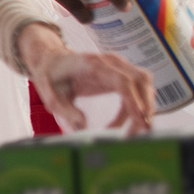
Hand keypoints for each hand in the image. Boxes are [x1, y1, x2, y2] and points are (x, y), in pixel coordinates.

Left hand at [18, 23, 155, 132]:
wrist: (53, 60)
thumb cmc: (50, 73)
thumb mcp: (47, 91)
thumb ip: (62, 108)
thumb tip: (81, 126)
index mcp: (93, 64)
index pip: (122, 80)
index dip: (134, 100)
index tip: (140, 119)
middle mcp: (110, 62)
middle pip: (141, 81)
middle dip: (146, 107)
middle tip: (140, 132)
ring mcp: (118, 67)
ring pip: (144, 86)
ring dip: (143, 110)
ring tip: (129, 133)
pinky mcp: (120, 75)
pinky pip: (136, 92)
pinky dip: (134, 109)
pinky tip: (119, 125)